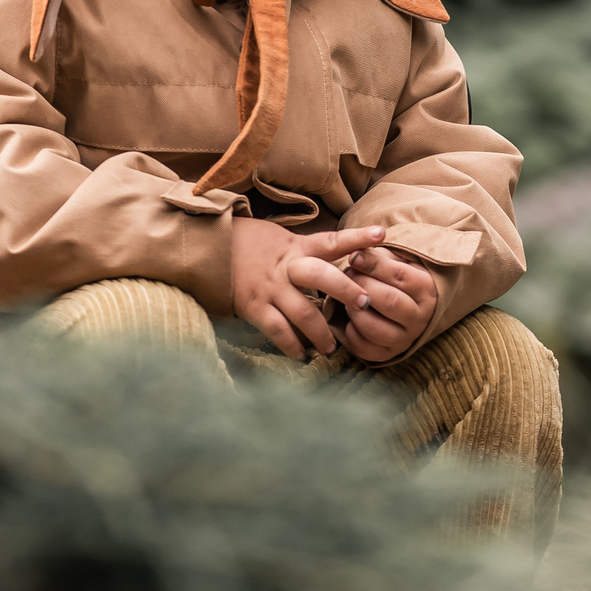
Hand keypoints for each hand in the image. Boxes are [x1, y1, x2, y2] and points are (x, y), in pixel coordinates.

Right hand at [229, 219, 385, 360]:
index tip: (381, 235)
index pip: (332, 240)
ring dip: (321, 333)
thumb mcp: (280, 238)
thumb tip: (337, 256)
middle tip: (366, 304)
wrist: (209, 247)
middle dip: (347, 291)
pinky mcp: (253, 306)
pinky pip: (277, 330)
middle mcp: (287, 267)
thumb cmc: (249, 242)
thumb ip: (306, 250)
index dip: (357, 238)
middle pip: (323, 277)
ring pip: (304, 313)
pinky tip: (300, 355)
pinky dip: (291, 345)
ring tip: (332, 348)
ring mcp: (271, 288)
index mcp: (297, 247)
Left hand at [338, 245, 440, 363]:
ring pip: (375, 327)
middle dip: (362, 285)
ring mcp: (405, 339)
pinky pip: (364, 347)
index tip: (354, 256)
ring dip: (355, 310)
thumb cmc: (398, 278)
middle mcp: (420, 317)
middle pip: (389, 301)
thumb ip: (379, 256)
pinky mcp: (388, 354)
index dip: (374, 264)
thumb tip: (356, 255)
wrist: (409, 306)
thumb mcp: (397, 261)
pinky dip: (352, 331)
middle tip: (347, 275)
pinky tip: (351, 317)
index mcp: (427, 290)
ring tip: (347, 297)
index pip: (400, 276)